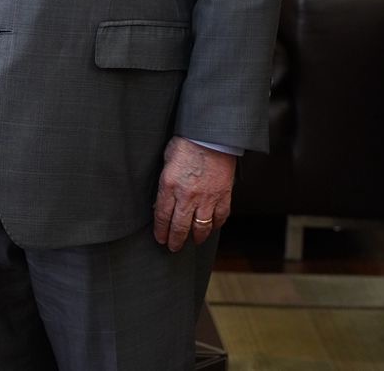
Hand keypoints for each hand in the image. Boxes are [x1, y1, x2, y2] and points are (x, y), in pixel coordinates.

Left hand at [152, 136, 235, 252]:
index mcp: (169, 186)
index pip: (162, 217)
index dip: (161, 231)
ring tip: (193, 241)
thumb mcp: (166, 161)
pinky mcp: (223, 195)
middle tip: (173, 247)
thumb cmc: (186, 143)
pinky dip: (216, 224)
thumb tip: (161, 202)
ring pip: (201, 227)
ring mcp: (207, 197)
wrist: (212, 135)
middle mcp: (187, 196)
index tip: (160, 239)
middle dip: (175, 241)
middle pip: (180, 227)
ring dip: (196, 237)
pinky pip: (220, 216)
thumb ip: (165, 183)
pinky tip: (212, 226)